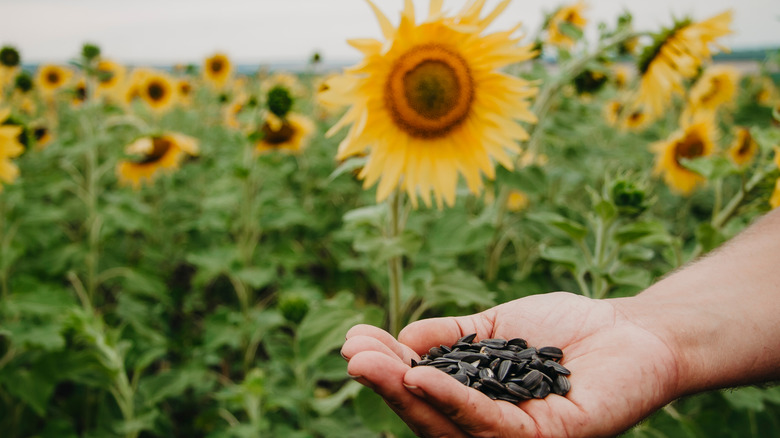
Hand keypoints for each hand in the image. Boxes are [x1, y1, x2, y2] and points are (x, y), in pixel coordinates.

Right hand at [341, 292, 680, 436]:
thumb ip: (451, 336)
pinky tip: (424, 377)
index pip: (423, 394)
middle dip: (387, 384)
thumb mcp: (495, 329)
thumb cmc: (566, 330)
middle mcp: (493, 429)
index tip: (356, 338)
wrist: (633, 330)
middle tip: (351, 354)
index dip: (388, 370)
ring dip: (406, 395)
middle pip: (429, 415)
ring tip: (370, 363)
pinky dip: (454, 402)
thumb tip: (402, 339)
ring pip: (450, 426)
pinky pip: (492, 425)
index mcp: (477, 404)